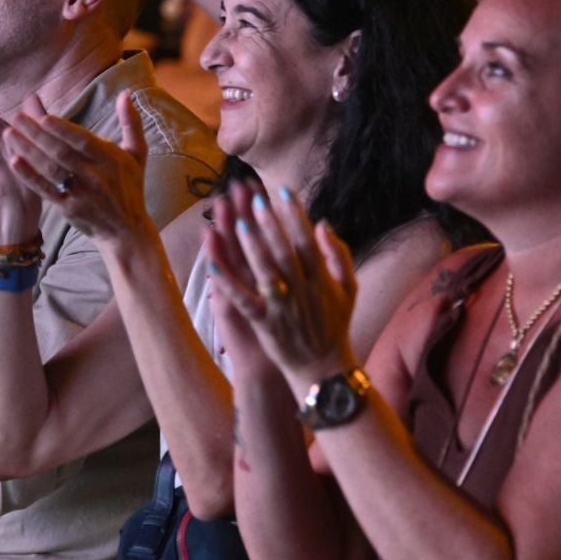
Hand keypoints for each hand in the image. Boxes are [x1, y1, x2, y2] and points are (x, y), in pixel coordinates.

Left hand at [2, 89, 154, 251]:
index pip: (83, 141)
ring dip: (28, 151)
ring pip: (50, 169)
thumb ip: (131, 122)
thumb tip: (125, 94)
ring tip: (9, 134)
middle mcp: (96, 176)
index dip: (62, 129)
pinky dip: (30, 176)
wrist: (126, 231)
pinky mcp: (69, 209)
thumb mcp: (137, 154)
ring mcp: (81, 194)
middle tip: (16, 117)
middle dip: (37, 134)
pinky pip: (46, 190)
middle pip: (61, 152)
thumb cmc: (130, 187)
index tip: (43, 116)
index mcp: (111, 160)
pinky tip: (14, 162)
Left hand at [207, 182, 358, 389]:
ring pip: (265, 274)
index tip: (283, 190)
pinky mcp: (263, 324)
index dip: (295, 215)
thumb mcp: (349, 288)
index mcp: (321, 280)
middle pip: (284, 253)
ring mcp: (281, 308)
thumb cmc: (335, 324)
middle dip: (270, 226)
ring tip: (237, 224)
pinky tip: (211, 265)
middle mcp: (302, 291)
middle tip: (255, 200)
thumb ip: (339, 255)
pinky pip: (243, 302)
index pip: (307, 241)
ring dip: (251, 249)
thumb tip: (322, 224)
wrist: (324, 368)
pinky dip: (227, 285)